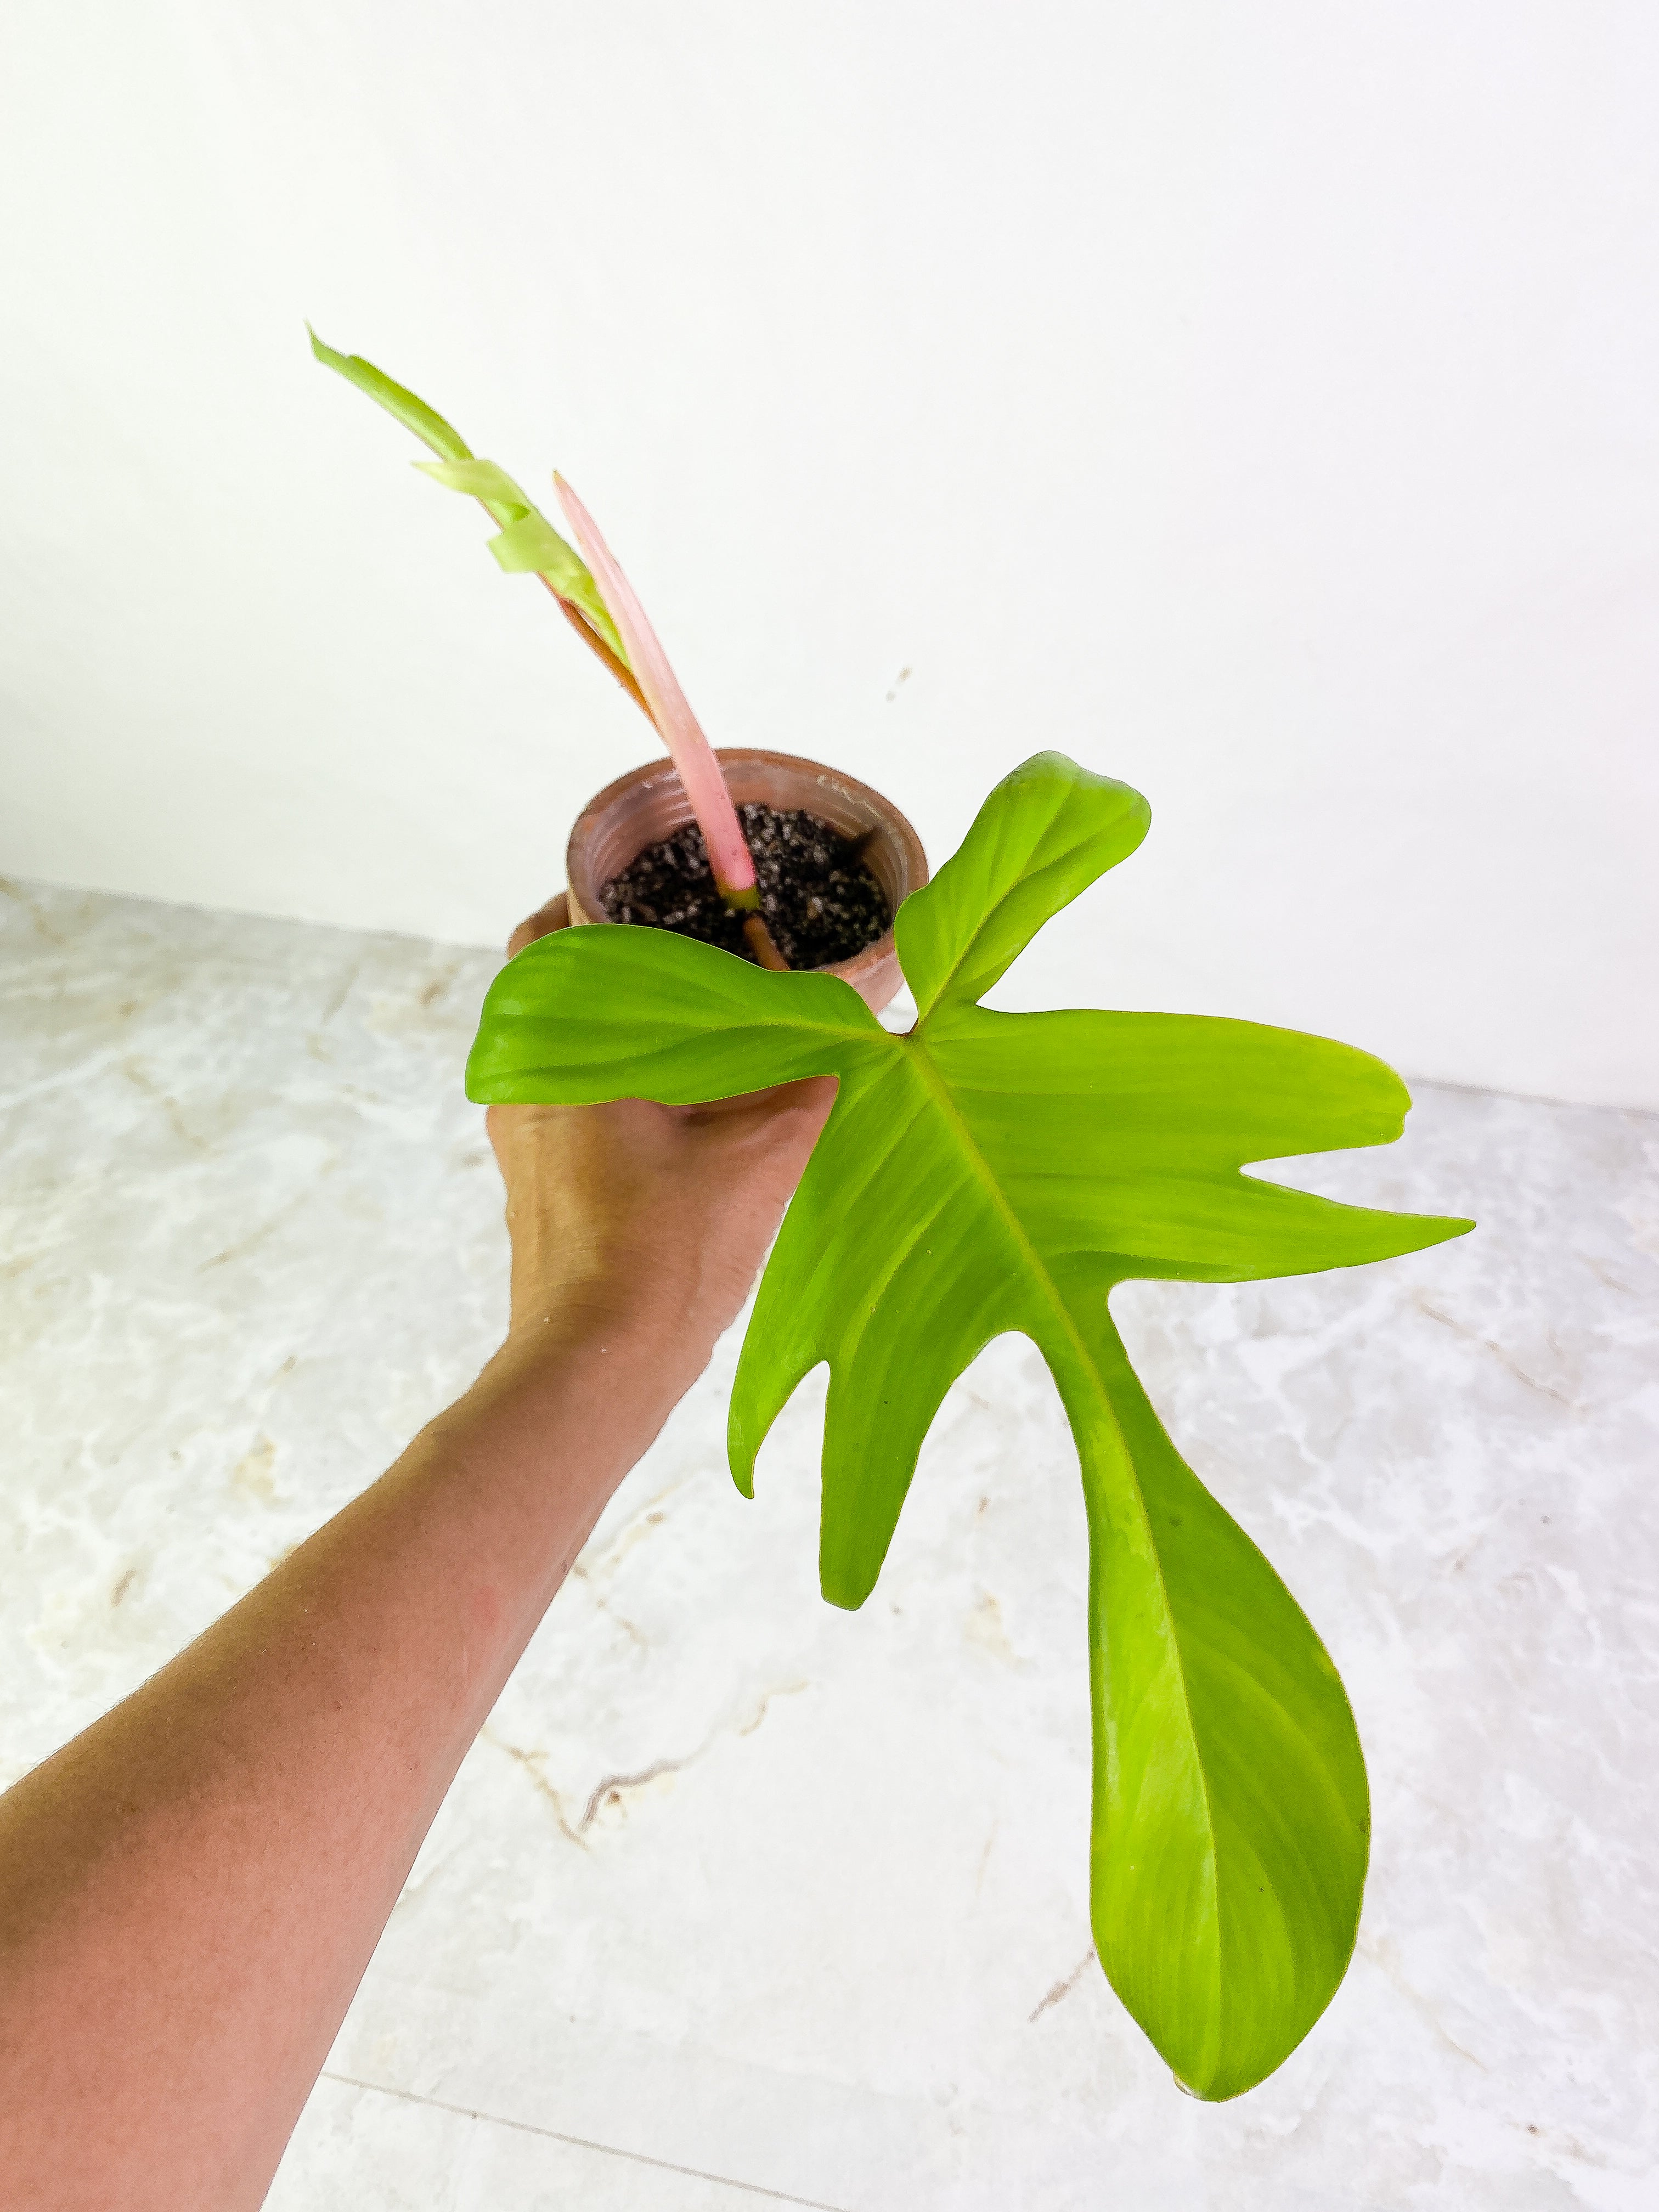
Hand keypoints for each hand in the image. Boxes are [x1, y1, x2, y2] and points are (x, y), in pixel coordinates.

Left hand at [485, 895, 834, 1383]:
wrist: (598, 1366)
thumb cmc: (662, 1258)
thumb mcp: (757, 1160)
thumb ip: (804, 1088)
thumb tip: (849, 1040)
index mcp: (558, 1051)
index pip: (551, 932)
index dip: (602, 898)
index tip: (660, 888)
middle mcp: (522, 1082)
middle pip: (554, 983)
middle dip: (616, 958)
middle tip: (690, 945)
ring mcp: (520, 1134)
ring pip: (562, 1043)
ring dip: (617, 1021)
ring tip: (695, 1014)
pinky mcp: (535, 1178)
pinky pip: (568, 1093)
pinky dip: (615, 1074)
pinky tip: (681, 1092)